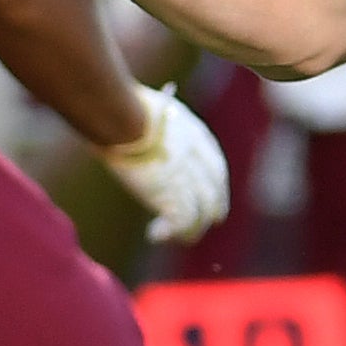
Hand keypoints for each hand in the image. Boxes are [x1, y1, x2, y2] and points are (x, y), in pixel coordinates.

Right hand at [99, 82, 230, 241]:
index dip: (217, 189)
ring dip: (189, 229)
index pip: (217, 169)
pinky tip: (154, 235)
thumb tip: (151, 125)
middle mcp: (200, 162)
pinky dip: (167, 232)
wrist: (128, 119)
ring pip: (199, 214)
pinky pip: (178, 223)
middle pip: (213, 195)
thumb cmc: (133, 109)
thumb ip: (163, 127)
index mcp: (199, 138)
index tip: (216, 202)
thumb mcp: (159, 111)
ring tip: (176, 236)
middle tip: (203, 226)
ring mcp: (188, 181)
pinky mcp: (172, 197)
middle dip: (209, 212)